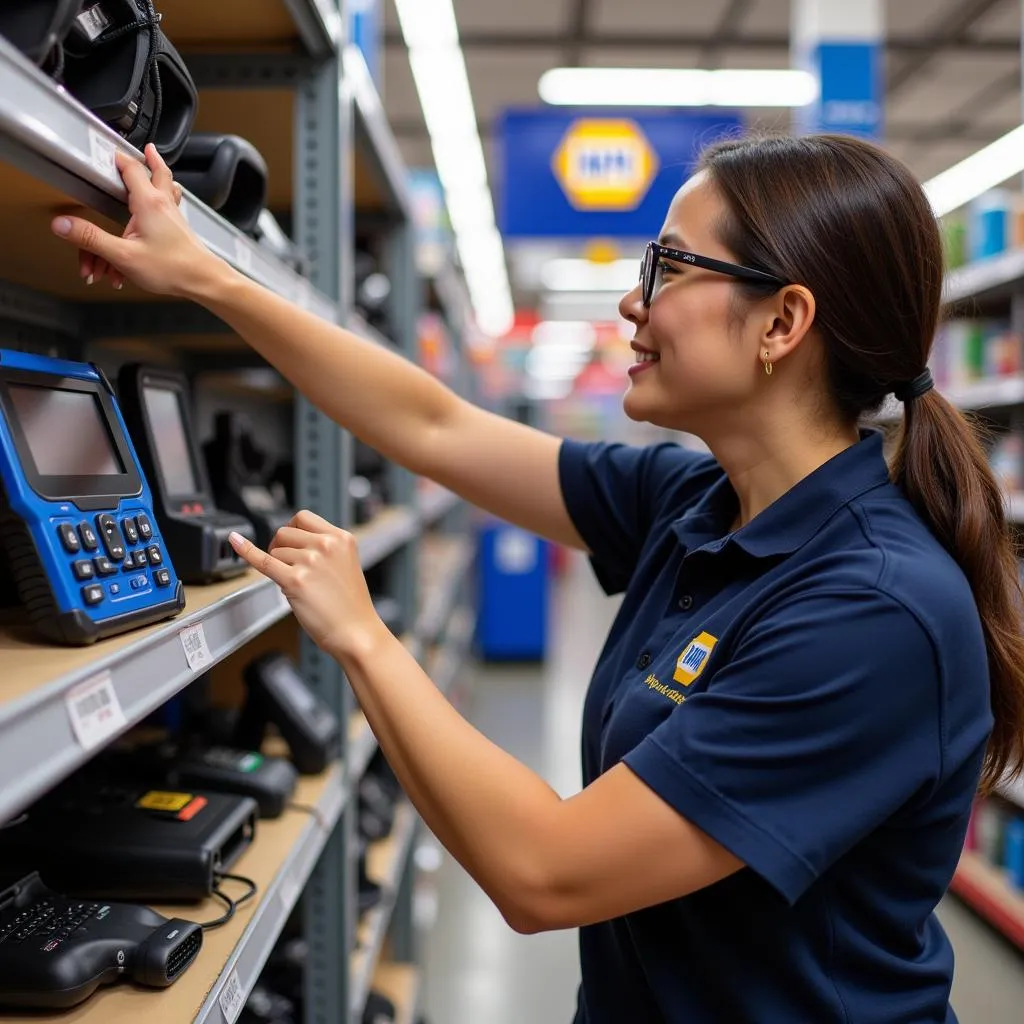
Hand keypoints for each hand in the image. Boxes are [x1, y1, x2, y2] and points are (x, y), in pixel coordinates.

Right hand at [50, 144, 225, 298]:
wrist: (204, 281)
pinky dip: (167, 197)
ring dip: (161, 176)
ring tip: (157, 166)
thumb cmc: (172, 269)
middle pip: (158, 173)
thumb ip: (92, 239)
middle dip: (151, 159)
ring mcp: (175, 217)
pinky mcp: (181, 230)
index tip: (109, 152)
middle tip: (148, 148)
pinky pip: (172, 206)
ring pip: (168, 189)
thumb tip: (63, 224)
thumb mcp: (124, 256)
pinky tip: (168, 203)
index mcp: (148, 203)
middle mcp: (164, 205)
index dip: (118, 158)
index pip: (131, 170)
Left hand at [229, 510, 388, 658]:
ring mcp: (310, 561)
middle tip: (286, 566)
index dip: (291, 530)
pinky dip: (245, 551)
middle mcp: (326, 545)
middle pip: (284, 532)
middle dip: (281, 548)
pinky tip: (235, 542)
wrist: (356, 632)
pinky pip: (262, 561)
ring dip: (279, 566)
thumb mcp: (345, 564)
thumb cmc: (350, 606)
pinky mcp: (295, 580)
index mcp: (341, 538)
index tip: (289, 542)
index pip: (302, 518)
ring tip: (297, 584)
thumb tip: (291, 540)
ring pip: (275, 551)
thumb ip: (324, 548)